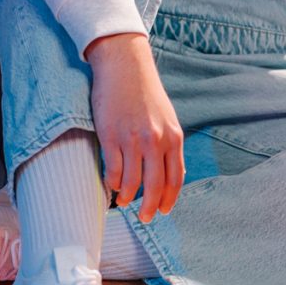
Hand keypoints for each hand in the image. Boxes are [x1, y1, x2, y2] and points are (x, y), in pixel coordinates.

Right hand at [85, 32, 183, 222]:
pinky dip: (113, 183)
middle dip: (150, 207)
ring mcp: (132, 139)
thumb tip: (166, 171)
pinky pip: (114, 170)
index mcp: (173, 136)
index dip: (169, 198)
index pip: (175, 177)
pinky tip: (112, 185)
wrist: (124, 66)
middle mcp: (155, 140)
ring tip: (124, 201)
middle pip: (155, 185)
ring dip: (127, 196)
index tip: (163, 210)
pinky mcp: (110, 136)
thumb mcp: (166, 117)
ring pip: (132, 182)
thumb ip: (168, 143)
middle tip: (145, 218)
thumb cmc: (144, 91)